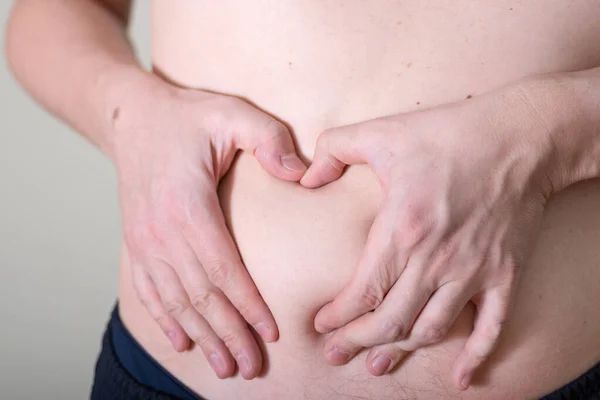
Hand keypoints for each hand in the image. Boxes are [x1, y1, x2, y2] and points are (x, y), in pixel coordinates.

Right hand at [112, 76, 306, 378]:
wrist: (130, 115)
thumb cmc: (187, 116)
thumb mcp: (233, 113)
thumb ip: (270, 140)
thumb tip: (302, 174)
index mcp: (188, 205)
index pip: (224, 269)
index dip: (248, 306)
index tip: (271, 334)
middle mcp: (161, 231)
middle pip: (201, 296)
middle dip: (229, 335)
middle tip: (252, 368)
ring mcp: (144, 240)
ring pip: (176, 301)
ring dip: (202, 337)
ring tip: (225, 366)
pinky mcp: (135, 242)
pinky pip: (149, 291)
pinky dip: (167, 320)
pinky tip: (181, 343)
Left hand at [301, 83, 554, 388]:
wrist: (521, 136)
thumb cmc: (449, 134)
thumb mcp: (382, 132)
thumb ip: (334, 149)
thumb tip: (304, 176)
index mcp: (402, 230)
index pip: (363, 291)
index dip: (338, 316)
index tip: (321, 325)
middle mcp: (436, 260)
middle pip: (391, 321)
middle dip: (357, 343)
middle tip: (336, 356)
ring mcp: (473, 271)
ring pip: (430, 330)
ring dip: (401, 352)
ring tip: (377, 365)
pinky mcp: (504, 274)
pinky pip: (490, 327)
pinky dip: (475, 357)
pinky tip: (461, 379)